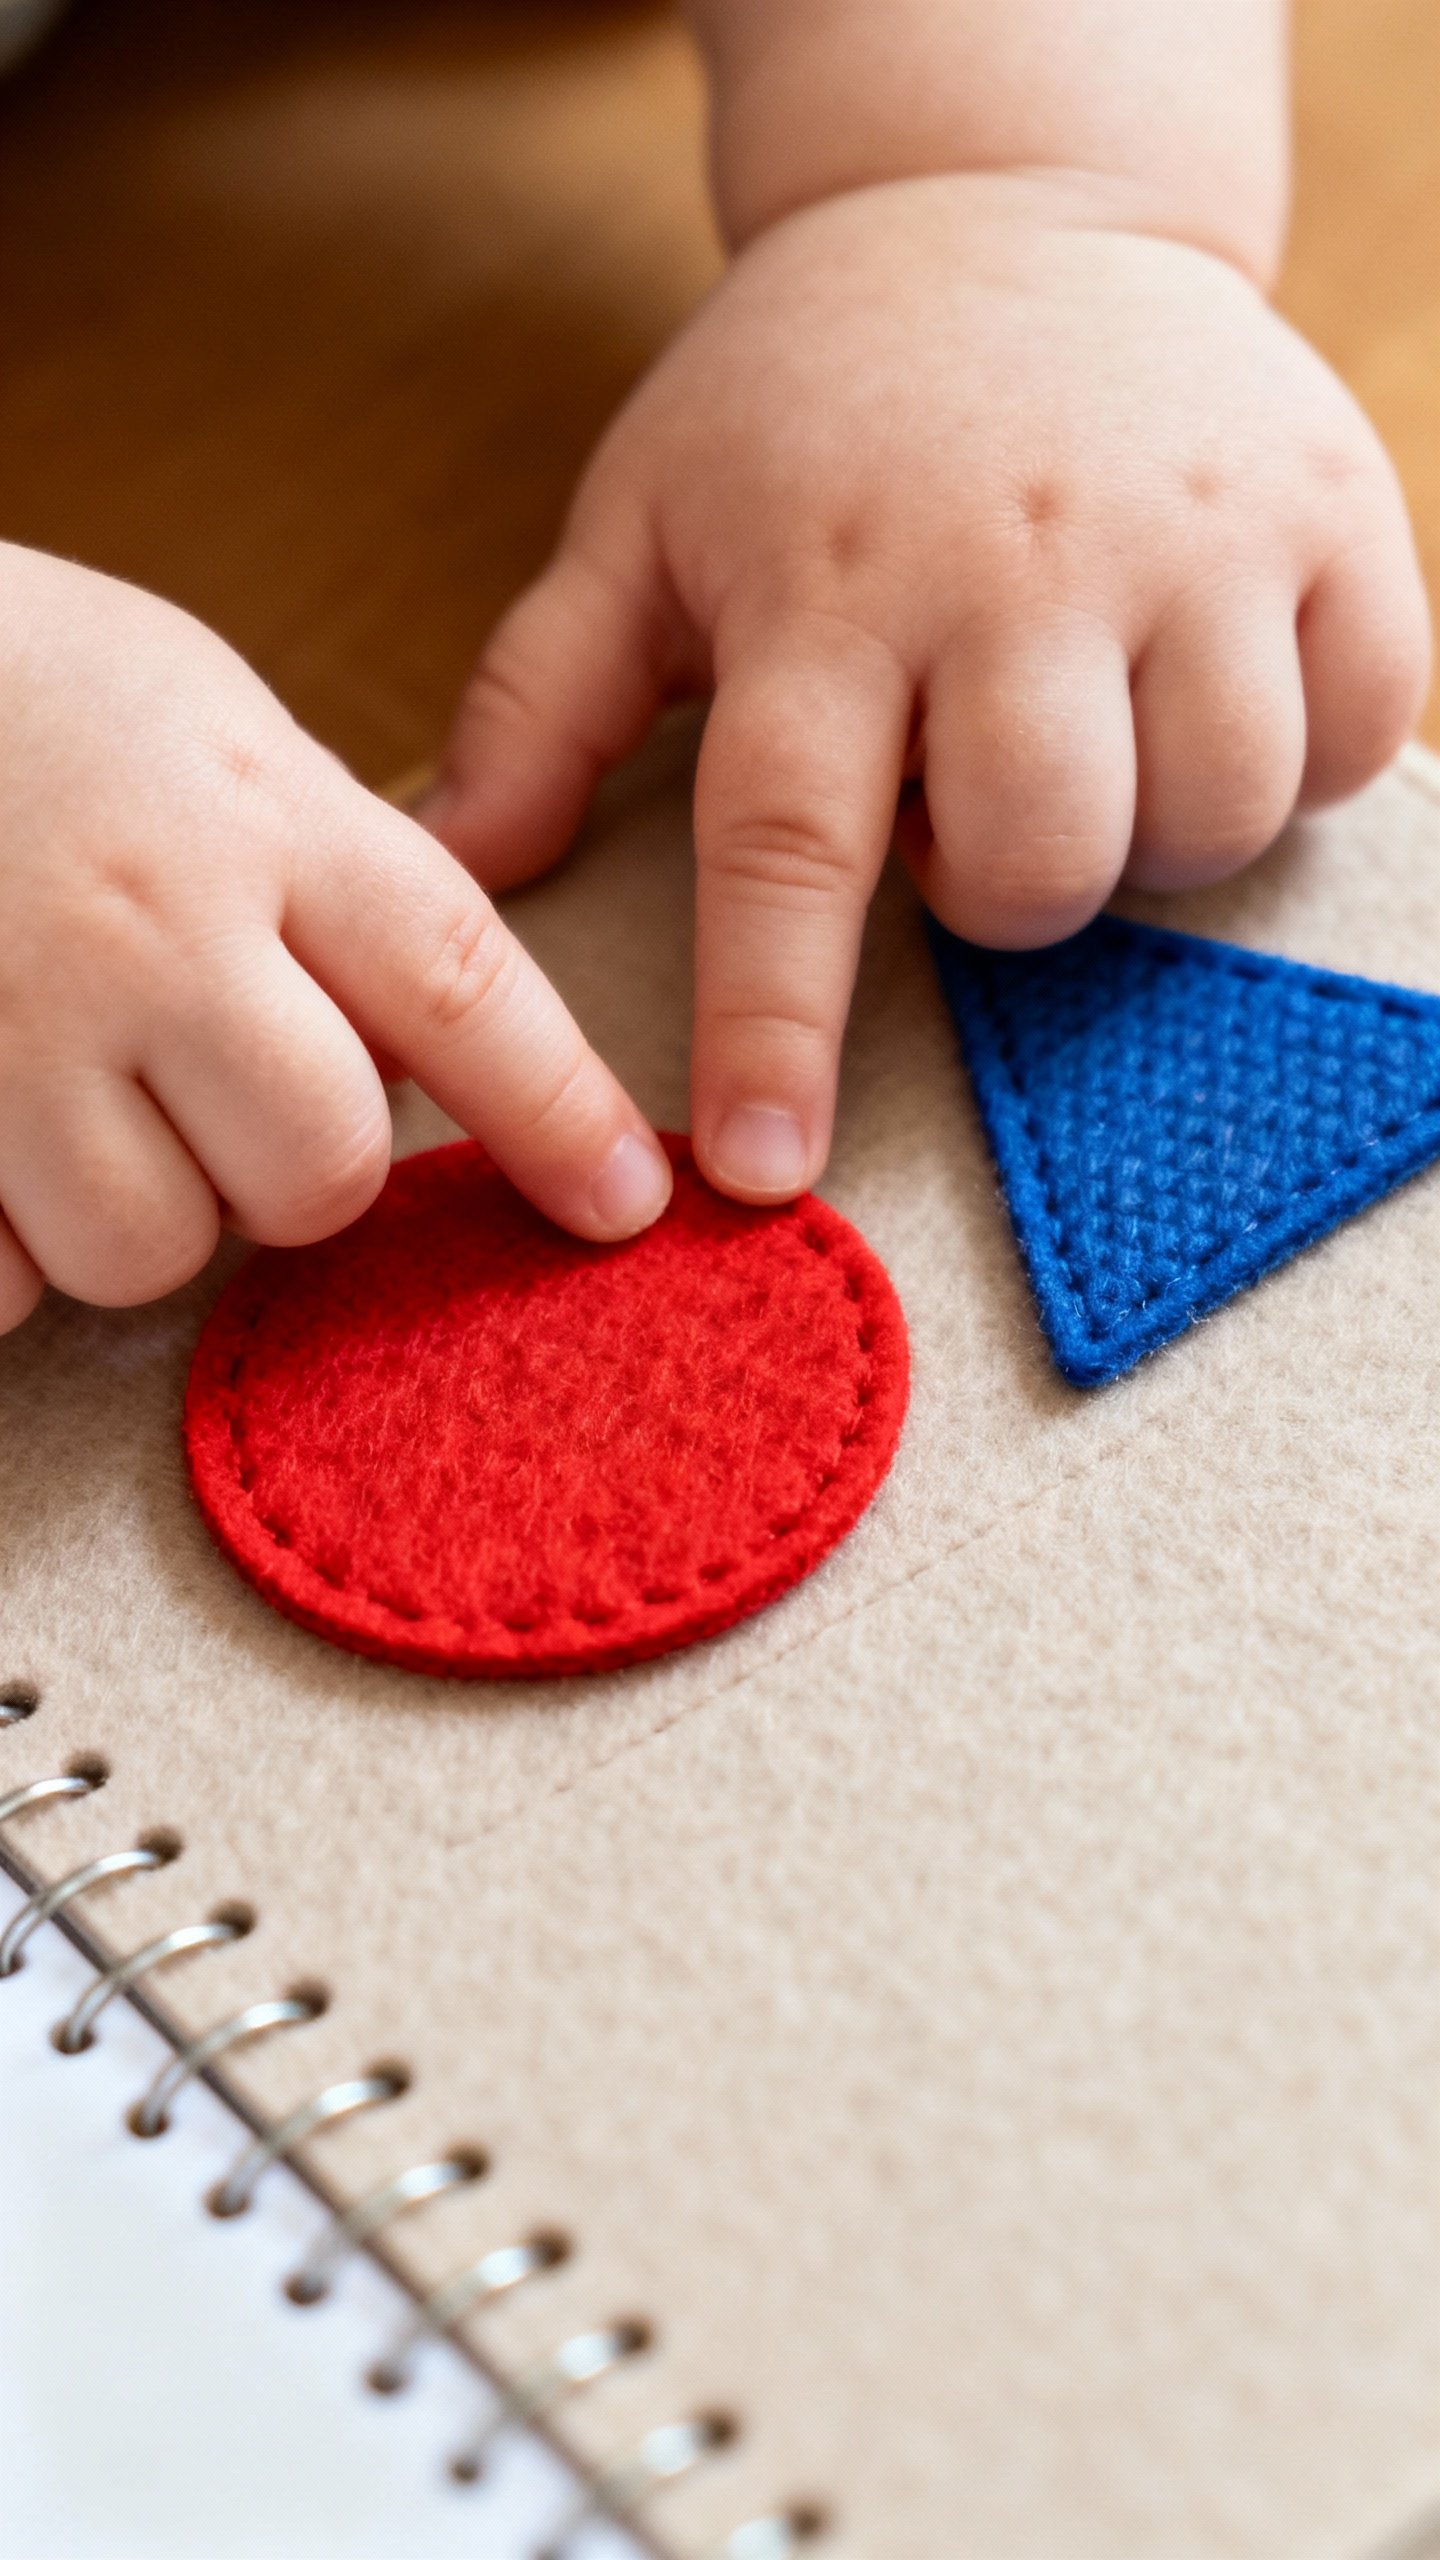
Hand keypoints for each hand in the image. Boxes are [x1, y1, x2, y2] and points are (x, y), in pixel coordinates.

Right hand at [0, 547, 671, 1336]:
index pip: (456, 982)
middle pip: (318, 1173)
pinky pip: (3, 1283)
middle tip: (217, 1089)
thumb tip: (426, 1045)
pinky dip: (4, 1244)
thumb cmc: (18, 696)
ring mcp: (8, 1031)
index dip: (556, 1111)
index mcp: (253, 815)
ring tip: (69, 1090)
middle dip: (295, 1173)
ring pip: (155, 1252)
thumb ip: (328, 867)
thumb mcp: (209, 717)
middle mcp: (145, 929)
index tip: (627, 1204)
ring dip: (137, 1209)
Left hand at [422, 174, 1430, 1202]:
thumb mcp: (641, 523)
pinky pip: (1352, 740)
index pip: (788, 845)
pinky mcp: (1331, 516)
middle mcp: (1015, 564)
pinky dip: (1293, 761)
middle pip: (1039, 868)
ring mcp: (1191, 534)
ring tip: (1079, 731)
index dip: (775, 1025)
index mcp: (825, 589)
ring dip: (1141, 835)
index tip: (761, 1171)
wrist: (998, 201)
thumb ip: (545, 700)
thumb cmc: (803, 407)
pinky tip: (1202, 690)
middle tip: (966, 794)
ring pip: (1208, 820)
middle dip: (1001, 896)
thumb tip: (455, 868)